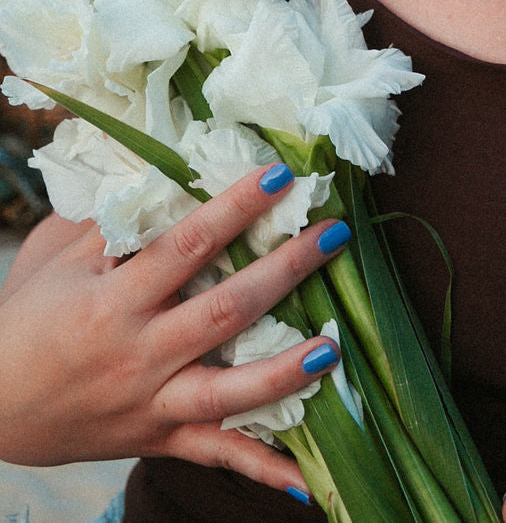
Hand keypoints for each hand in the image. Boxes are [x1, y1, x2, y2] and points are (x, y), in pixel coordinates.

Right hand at [0, 164, 348, 496]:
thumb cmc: (28, 318)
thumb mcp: (59, 258)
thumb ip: (117, 218)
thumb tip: (172, 167)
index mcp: (113, 301)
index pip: (186, 245)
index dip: (236, 207)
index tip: (281, 175)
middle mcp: (139, 355)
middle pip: (224, 311)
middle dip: (285, 270)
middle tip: (333, 233)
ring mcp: (152, 403)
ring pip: (229, 392)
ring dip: (286, 371)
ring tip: (333, 345)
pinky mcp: (158, 439)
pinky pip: (217, 456)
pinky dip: (263, 468)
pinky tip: (309, 480)